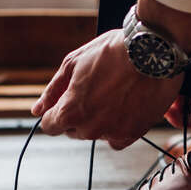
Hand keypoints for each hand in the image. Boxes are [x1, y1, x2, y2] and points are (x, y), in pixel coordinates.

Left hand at [32, 0, 190, 146]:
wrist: (153, 52)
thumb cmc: (112, 52)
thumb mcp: (74, 63)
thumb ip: (53, 91)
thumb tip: (37, 110)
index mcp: (70, 112)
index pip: (50, 126)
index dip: (54, 112)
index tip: (65, 101)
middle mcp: (90, 129)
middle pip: (73, 130)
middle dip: (78, 114)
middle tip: (95, 89)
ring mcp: (113, 133)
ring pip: (96, 133)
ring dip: (99, 119)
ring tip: (113, 92)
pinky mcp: (133, 134)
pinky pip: (117, 138)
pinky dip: (118, 126)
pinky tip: (124, 105)